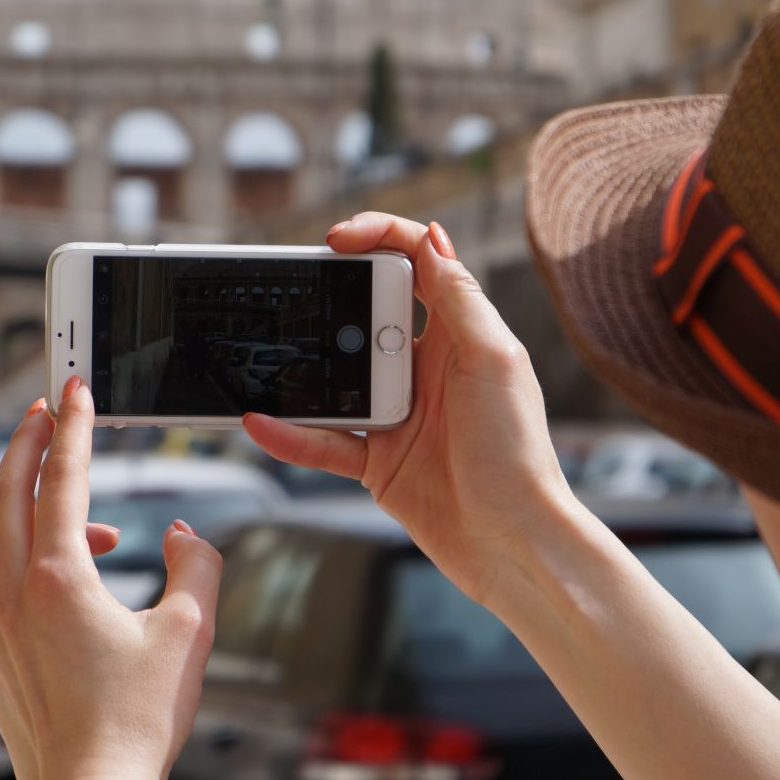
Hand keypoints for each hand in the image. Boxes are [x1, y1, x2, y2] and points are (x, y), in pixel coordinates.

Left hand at [0, 377, 223, 779]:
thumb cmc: (136, 724)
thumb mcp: (190, 633)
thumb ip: (197, 566)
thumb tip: (186, 536)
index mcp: (58, 579)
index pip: (61, 479)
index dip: (71, 427)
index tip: (73, 389)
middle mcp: (15, 597)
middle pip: (6, 495)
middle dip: (24, 445)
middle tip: (42, 412)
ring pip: (7, 547)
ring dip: (42, 516)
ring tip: (95, 526)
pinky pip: (9, 592)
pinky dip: (37, 569)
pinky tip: (78, 594)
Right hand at [243, 214, 573, 603]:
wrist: (514, 543)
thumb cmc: (518, 452)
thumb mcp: (494, 360)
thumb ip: (458, 299)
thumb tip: (432, 236)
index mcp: (458, 334)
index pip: (415, 264)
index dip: (378, 239)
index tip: (337, 241)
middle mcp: (424, 368)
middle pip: (362, 316)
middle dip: (327, 304)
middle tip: (294, 299)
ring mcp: (396, 415)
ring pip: (333, 380)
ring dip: (298, 371)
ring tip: (264, 358)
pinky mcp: (376, 461)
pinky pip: (322, 441)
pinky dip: (290, 435)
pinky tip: (261, 423)